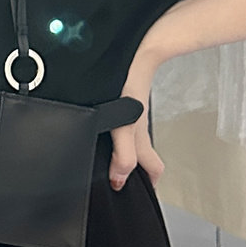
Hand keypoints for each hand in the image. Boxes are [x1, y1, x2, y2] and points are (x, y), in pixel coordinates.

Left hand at [109, 31, 168, 192]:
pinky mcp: (118, 100)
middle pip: (139, 156)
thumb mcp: (124, 125)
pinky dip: (107, 129)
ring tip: (100, 156)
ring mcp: (127, 114)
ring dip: (116, 149)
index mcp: (140, 139)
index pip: (153, 169)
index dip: (148, 185)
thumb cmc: (129, 84)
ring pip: (126, 138)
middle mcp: (134, 128)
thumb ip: (122, 153)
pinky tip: (93, 126)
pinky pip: (115, 121)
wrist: (132, 52)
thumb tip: (119, 178)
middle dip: (130, 169)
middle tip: (114, 178)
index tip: (137, 194)